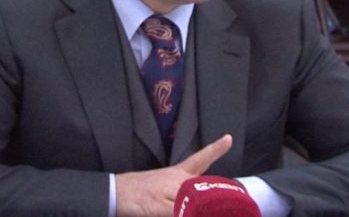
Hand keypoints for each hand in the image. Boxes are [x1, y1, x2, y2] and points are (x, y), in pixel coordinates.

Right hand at [115, 134, 231, 216]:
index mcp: (176, 173)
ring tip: (215, 211)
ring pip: (195, 201)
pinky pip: (180, 212)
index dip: (215, 150)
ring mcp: (168, 193)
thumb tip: (199, 201)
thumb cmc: (138, 192)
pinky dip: (186, 214)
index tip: (228, 138)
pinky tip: (188, 213)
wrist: (114, 192)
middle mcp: (176, 180)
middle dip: (219, 198)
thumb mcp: (161, 188)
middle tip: (233, 207)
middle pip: (205, 188)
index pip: (200, 159)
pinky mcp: (159, 206)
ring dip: (205, 208)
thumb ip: (181, 192)